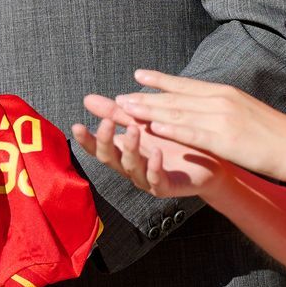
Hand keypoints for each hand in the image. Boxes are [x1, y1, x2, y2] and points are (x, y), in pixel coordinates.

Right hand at [74, 95, 224, 198]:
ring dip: (130, 149)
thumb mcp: (143, 122)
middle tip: (107, 122)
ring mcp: (148, 178)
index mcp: (124, 151)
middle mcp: (132, 167)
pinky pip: (157, 180)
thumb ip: (117, 113)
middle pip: (110, 159)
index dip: (87, 139)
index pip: (98, 147)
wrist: (208, 160)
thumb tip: (87, 99)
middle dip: (106, 141)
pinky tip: (156, 154)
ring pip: (132, 168)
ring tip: (134, 130)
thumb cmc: (172, 140)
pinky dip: (154, 167)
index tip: (76, 125)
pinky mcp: (167, 187)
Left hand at [112, 70, 285, 185]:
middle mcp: (220, 100)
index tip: (138, 76)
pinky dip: (172, 128)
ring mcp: (222, 118)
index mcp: (225, 93)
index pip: (185, 85)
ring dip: (150, 110)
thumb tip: (206, 106)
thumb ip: (224, 108)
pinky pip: (193, 132)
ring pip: (179, 112)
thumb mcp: (246, 112)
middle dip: (145, 96)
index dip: (160, 80)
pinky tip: (154, 127)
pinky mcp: (226, 139)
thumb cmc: (274, 134)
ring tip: (126, 109)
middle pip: (176, 97)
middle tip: (119, 96)